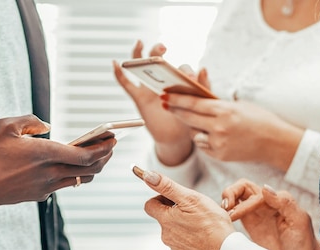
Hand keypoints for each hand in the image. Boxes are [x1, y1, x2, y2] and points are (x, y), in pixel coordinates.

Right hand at [0, 115, 114, 213]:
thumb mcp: (6, 126)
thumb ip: (31, 120)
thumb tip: (48, 126)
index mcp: (44, 154)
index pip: (84, 155)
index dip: (103, 148)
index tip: (113, 139)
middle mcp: (50, 173)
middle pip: (89, 169)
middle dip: (105, 157)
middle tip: (111, 146)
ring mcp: (47, 187)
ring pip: (80, 179)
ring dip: (93, 168)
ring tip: (98, 155)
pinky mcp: (40, 195)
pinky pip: (65, 184)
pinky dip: (75, 174)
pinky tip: (75, 164)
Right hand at [113, 40, 192, 165]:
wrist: (177, 137)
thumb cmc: (190, 119)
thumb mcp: (200, 103)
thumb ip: (203, 87)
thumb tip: (202, 68)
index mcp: (179, 79)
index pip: (182, 68)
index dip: (186, 72)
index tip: (190, 79)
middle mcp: (163, 79)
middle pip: (158, 59)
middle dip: (158, 51)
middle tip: (162, 49)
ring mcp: (149, 87)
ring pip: (141, 66)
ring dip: (139, 53)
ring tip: (140, 42)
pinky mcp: (139, 98)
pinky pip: (126, 84)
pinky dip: (119, 74)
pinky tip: (115, 63)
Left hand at [138, 168, 234, 249]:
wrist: (226, 249)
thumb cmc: (211, 222)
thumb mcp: (190, 198)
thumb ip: (167, 186)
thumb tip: (148, 176)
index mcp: (165, 220)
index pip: (149, 205)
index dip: (161, 198)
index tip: (175, 198)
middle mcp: (166, 235)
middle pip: (163, 217)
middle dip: (174, 210)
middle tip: (193, 208)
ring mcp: (175, 247)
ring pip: (174, 229)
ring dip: (183, 222)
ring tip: (201, 221)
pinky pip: (183, 241)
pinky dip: (190, 235)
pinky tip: (203, 233)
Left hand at [162, 94, 303, 170]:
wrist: (275, 142)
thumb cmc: (259, 119)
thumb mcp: (238, 105)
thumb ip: (217, 103)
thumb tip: (197, 97)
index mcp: (225, 110)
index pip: (194, 103)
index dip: (177, 99)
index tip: (165, 95)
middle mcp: (219, 127)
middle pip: (189, 118)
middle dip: (175, 111)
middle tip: (166, 105)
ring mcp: (219, 143)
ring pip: (195, 134)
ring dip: (194, 127)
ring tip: (202, 122)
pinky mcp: (220, 155)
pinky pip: (204, 145)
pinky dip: (205, 140)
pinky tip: (214, 135)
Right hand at [221, 180, 319, 249]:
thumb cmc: (302, 240)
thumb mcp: (298, 221)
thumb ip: (284, 202)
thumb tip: (264, 187)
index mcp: (276, 199)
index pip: (254, 192)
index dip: (242, 203)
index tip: (234, 214)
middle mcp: (265, 202)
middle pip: (242, 187)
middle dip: (230, 193)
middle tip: (225, 208)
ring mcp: (256, 212)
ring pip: (236, 197)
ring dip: (227, 201)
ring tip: (223, 215)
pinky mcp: (249, 223)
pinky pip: (235, 211)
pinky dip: (227, 213)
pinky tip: (224, 222)